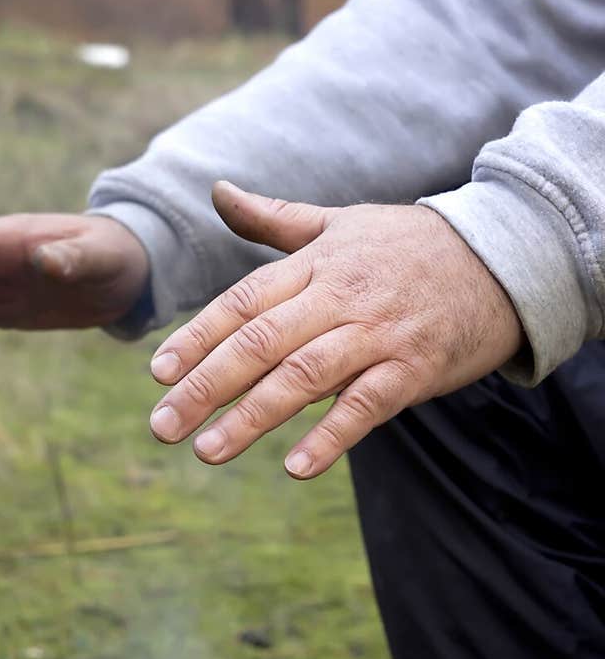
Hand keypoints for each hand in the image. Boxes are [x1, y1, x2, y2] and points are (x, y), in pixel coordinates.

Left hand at [149, 183, 522, 477]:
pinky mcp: (413, 369)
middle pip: (260, 343)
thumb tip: (216, 190)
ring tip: (208, 451)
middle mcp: (339, 297)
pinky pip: (366, 407)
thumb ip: (273, 218)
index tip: (157, 374)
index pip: (242, 302)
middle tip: (162, 427)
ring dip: (252, 417)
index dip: (197, 337)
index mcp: (315, 264)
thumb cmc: (408, 247)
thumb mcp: (339, 223)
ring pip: (303, 377)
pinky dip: (330, 437)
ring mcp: (377, 334)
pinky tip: (295, 468)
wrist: (502, 259)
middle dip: (206, 387)